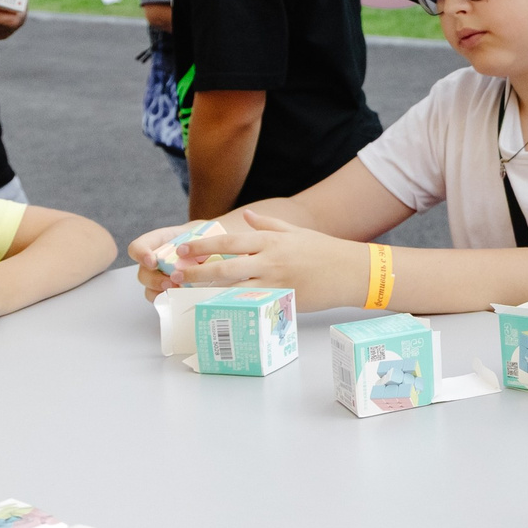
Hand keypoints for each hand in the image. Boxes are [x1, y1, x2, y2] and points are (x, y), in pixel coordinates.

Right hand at [129, 219, 207, 297]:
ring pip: (150, 289)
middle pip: (143, 274)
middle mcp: (153, 261)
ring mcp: (159, 277)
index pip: (137, 248)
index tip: (152, 261)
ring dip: (162, 291)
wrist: (210, 246)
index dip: (140, 254)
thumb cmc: (201, 237)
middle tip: (170, 281)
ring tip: (178, 290)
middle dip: (155, 280)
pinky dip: (169, 299)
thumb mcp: (198, 233)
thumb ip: (197, 242)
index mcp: (158, 243)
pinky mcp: (168, 290)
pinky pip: (161, 299)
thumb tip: (201, 254)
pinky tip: (181, 297)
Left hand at [160, 208, 367, 308]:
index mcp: (271, 242)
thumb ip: (269, 224)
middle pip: (226, 268)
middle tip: (176, 275)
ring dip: (208, 293)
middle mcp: (269, 261)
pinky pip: (252, 306)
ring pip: (234, 290)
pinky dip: (232, 307)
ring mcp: (276, 284)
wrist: (352, 272)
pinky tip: (216, 310)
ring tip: (187, 294)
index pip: (230, 242)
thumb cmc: (325, 251)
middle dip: (197, 272)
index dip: (204, 246)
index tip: (183, 250)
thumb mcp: (296, 232)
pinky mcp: (284, 302)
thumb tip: (249, 217)